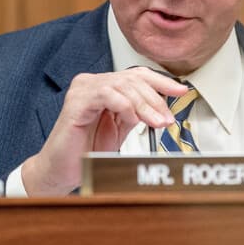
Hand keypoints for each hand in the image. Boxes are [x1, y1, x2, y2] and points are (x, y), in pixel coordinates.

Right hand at [20, 66, 186, 195]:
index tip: (181, 90)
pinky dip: (124, 106)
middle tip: (167, 118)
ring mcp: (82, 89)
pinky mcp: (76, 101)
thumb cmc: (86, 150)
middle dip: (156, 99)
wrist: (62, 169)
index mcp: (103, 85)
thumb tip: (162, 106)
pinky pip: (106, 95)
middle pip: (133, 79)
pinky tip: (132, 118)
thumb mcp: (120, 127)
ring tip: (155, 122)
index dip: (161, 81)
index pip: (137, 74)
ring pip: (123, 85)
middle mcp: (91, 82)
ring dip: (145, 105)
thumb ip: (137, 112)